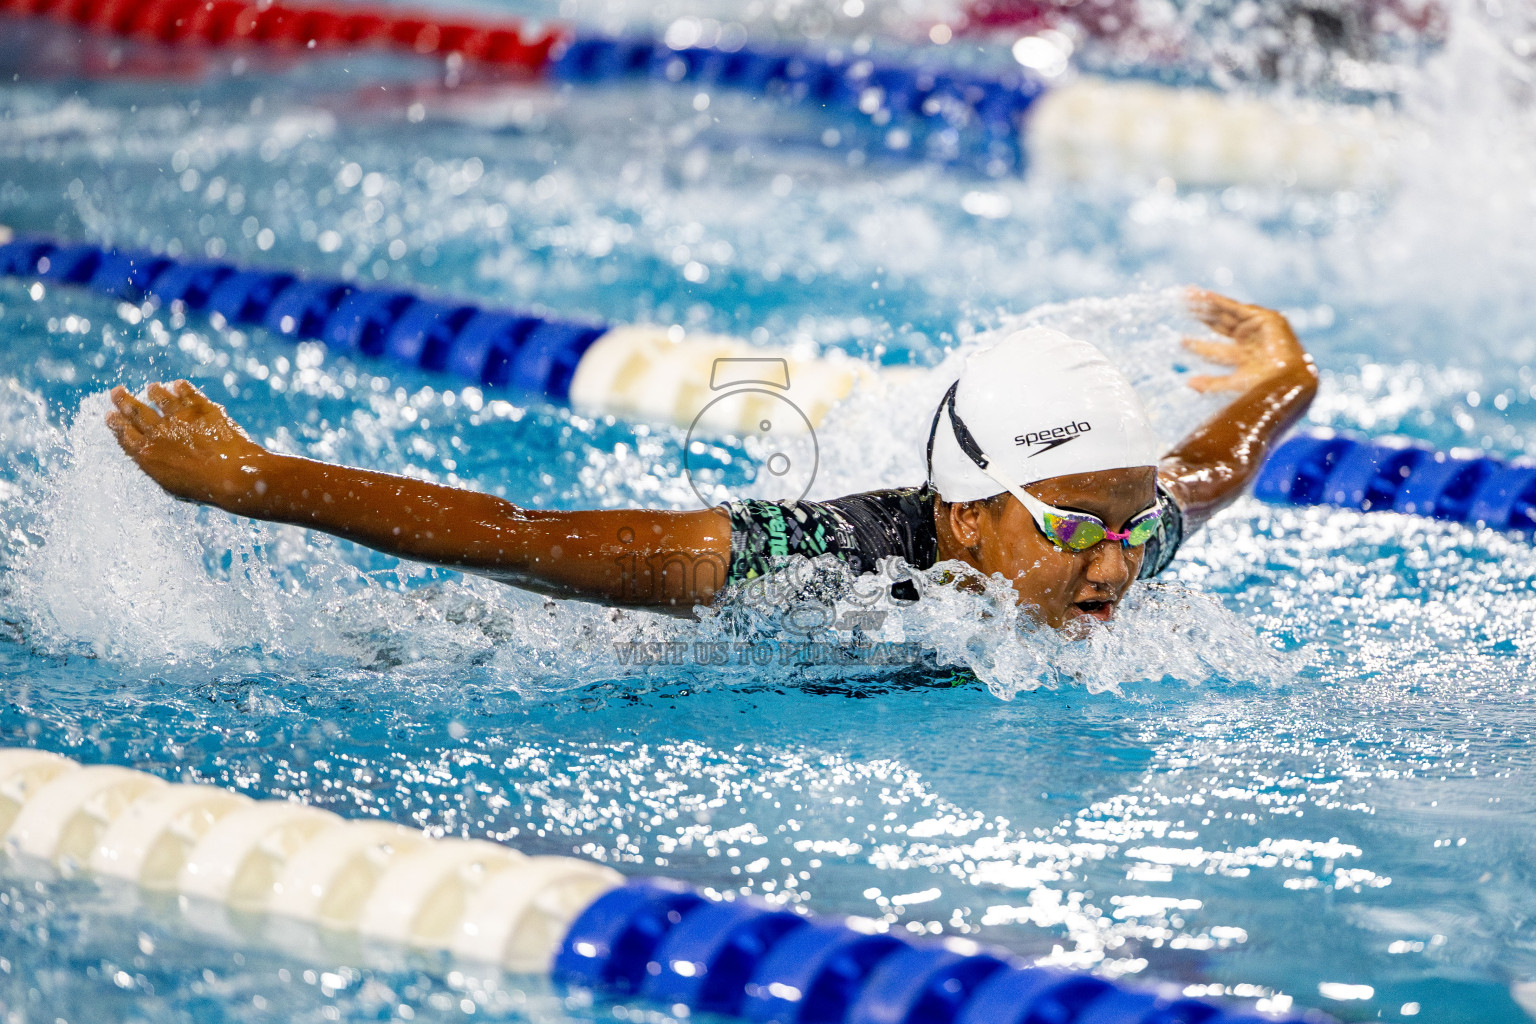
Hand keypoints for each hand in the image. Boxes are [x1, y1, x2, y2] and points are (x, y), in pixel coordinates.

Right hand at [106, 380, 269, 507]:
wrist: (233, 475)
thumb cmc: (203, 487)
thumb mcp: (170, 484)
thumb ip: (156, 466)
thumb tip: (148, 454)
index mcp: (147, 453)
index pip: (125, 434)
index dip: (116, 423)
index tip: (110, 414)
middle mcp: (159, 432)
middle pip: (136, 412)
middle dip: (124, 400)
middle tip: (116, 392)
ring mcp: (180, 417)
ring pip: (161, 397)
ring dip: (155, 392)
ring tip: (152, 387)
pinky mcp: (202, 408)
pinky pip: (187, 392)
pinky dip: (181, 387)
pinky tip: (178, 385)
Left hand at [1182, 288, 1313, 393]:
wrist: (1289, 381)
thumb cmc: (1265, 388)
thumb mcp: (1232, 385)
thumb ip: (1211, 384)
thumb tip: (1188, 383)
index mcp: (1244, 359)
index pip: (1216, 350)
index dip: (1198, 345)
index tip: (1181, 341)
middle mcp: (1250, 342)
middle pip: (1220, 326)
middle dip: (1201, 317)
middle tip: (1182, 308)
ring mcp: (1258, 329)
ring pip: (1226, 314)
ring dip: (1207, 305)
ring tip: (1188, 296)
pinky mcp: (1265, 318)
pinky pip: (1236, 307)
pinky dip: (1220, 301)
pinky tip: (1203, 295)